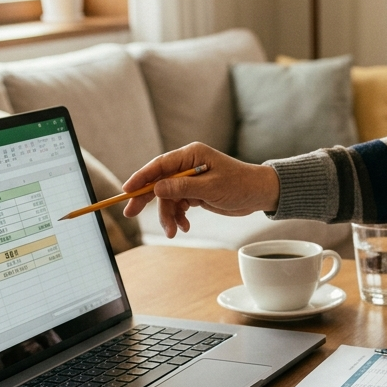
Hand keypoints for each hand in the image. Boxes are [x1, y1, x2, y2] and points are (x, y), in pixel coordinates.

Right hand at [121, 143, 280, 237]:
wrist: (259, 194)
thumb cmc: (240, 185)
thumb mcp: (211, 188)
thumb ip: (182, 187)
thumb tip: (157, 188)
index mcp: (191, 155)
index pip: (159, 165)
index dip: (141, 177)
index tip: (127, 190)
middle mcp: (188, 165)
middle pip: (158, 181)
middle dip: (147, 199)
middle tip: (131, 214)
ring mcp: (190, 179)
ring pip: (168, 197)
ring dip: (168, 215)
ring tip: (174, 231)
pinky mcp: (194, 192)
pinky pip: (178, 204)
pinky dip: (179, 217)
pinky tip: (184, 226)